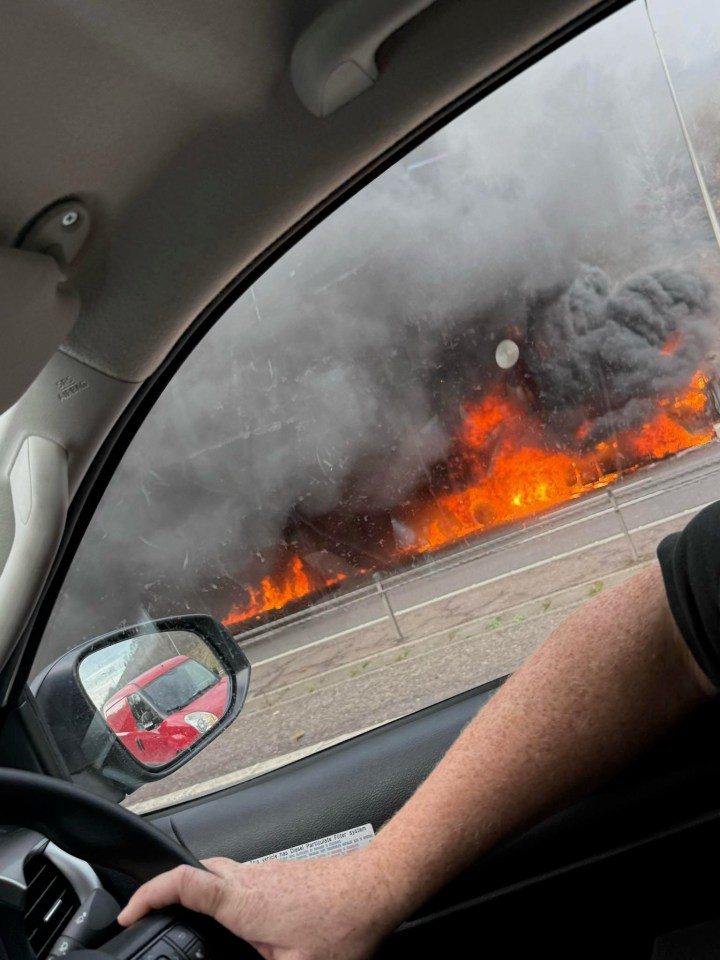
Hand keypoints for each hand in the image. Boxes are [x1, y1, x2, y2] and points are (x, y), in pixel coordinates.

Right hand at [117, 849, 402, 959]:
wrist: (377, 886)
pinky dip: (227, 894)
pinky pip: (241, 878)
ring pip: (220, 872)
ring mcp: (267, 871)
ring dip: (200, 891)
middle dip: (168, 889)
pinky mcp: (282, 873)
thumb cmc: (344, 922)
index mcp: (243, 902)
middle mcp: (250, 878)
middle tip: (152, 913)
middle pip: (196, 870)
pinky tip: (241, 920)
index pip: (183, 883)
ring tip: (192, 922)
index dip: (147, 894)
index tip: (127, 912)